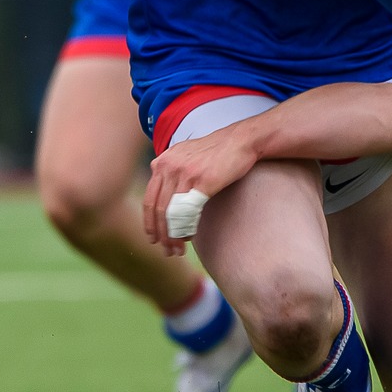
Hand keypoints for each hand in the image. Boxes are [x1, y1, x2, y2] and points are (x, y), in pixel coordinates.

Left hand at [143, 129, 261, 254]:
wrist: (242, 141)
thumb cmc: (218, 152)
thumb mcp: (186, 157)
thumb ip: (172, 174)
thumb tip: (166, 202)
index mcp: (162, 162)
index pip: (149, 199)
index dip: (150, 223)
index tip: (154, 238)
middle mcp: (168, 166)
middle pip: (157, 209)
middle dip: (160, 234)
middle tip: (167, 250)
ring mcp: (184, 173)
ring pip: (170, 213)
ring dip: (172, 236)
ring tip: (177, 250)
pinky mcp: (201, 180)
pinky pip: (187, 212)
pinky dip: (186, 228)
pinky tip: (189, 238)